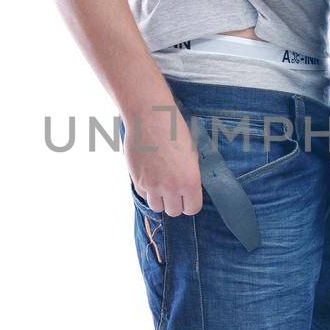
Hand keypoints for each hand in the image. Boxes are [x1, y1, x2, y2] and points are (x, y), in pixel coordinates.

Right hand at [122, 98, 203, 215]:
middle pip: (174, 211)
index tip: (187, 197)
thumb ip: (190, 175)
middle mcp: (171, 188)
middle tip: (174, 190)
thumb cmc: (174, 130)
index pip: (192, 209)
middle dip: (175, 203)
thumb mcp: (191, 153)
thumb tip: (187, 187)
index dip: (190, 203)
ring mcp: (152, 185)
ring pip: (156, 207)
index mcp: (190, 182)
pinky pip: (143, 194)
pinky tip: (150, 174)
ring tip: (161, 184)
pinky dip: (147, 189)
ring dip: (160, 199)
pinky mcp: (137, 180)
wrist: (150, 117)